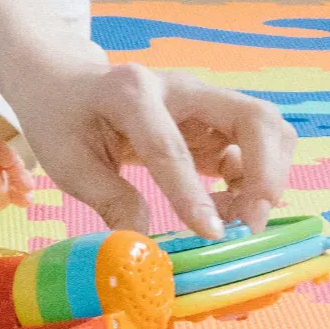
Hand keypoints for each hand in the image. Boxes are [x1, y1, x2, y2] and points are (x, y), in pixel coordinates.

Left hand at [10, 60, 295, 241]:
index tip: (211, 234)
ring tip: (235, 220)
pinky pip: (255, 149)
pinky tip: (224, 209)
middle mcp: (180, 88)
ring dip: (267, 179)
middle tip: (249, 225)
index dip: (192, 193)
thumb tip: (145, 246)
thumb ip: (109, 200)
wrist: (63, 82)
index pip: (170, 146)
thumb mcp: (67, 162)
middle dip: (266, 174)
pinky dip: (253, 184)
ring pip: (267, 129)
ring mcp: (204, 102)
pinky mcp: (214, 123)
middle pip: (253, 118)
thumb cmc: (62, 118)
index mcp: (131, 93)